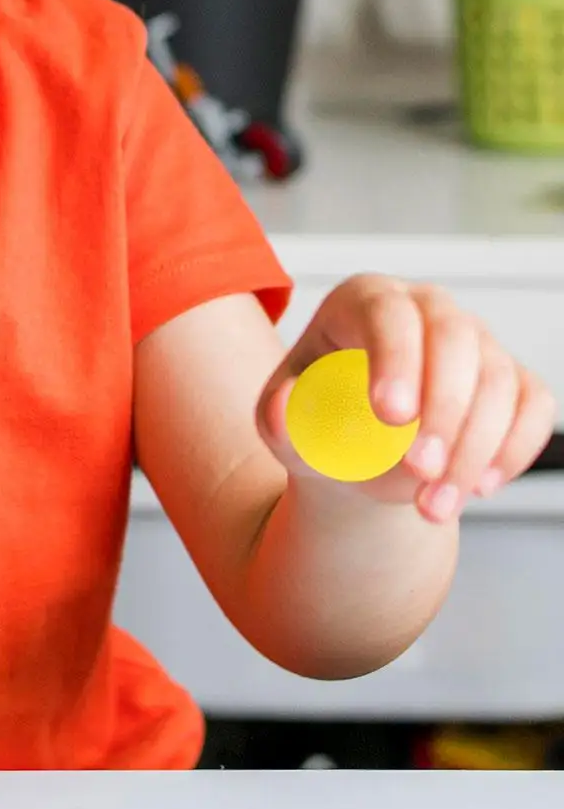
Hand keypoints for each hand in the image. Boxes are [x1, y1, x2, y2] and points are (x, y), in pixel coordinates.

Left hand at [257, 276, 554, 522]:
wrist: (351, 454)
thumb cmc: (314, 424)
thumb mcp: (281, 423)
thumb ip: (275, 417)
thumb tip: (282, 410)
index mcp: (363, 302)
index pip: (387, 314)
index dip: (397, 358)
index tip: (392, 415)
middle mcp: (427, 309)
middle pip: (455, 339)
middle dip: (444, 408)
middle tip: (419, 470)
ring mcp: (475, 342)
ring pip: (498, 379)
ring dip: (474, 448)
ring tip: (434, 506)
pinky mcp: (510, 379)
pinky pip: (532, 404)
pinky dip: (515, 447)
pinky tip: (482, 487)